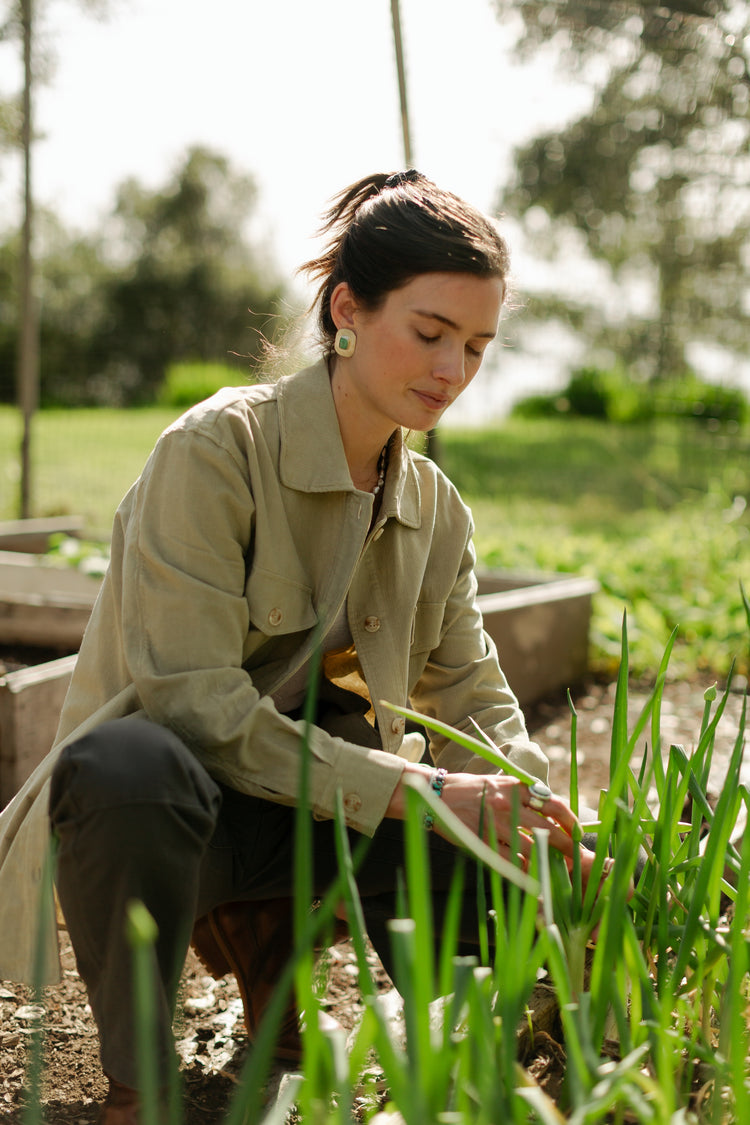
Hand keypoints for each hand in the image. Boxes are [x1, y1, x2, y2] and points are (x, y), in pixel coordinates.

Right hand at [436, 771, 579, 863]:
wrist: (434, 794)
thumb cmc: (469, 789)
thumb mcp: (498, 782)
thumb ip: (521, 794)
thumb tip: (549, 810)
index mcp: (514, 787)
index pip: (552, 804)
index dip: (570, 820)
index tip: (578, 831)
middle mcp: (507, 804)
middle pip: (547, 830)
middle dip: (567, 846)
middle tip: (578, 857)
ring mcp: (494, 824)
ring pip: (531, 848)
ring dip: (547, 861)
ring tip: (558, 871)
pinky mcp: (481, 841)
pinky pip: (509, 861)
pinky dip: (523, 871)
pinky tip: (533, 878)